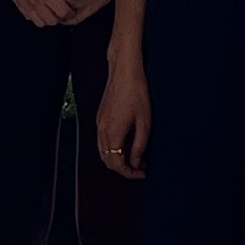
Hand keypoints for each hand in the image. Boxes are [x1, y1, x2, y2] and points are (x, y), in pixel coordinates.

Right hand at [0, 0, 68, 29]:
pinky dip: (35, 16)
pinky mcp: (17, 3)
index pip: (63, 12)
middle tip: (61, 11)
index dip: (70, 13)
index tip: (71, 9)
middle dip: (59, 17)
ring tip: (49, 11)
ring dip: (46, 19)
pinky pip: (29, 17)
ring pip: (40, 23)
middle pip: (52, 21)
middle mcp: (36, 2)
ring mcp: (26, 5)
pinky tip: (37, 8)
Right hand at [94, 58, 149, 178]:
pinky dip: (113, 149)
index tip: (142, 173)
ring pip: (103, 152)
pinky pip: (102, 141)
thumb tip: (136, 162)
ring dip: (117, 159)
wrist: (124, 71)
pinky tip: (127, 144)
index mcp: (113, 133)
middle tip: (140, 168)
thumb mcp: (145, 122)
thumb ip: (139, 145)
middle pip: (107, 161)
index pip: (116, 164)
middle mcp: (102, 130)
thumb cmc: (137, 93)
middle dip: (123, 168)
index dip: (129, 173)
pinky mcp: (100, 117)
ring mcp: (99, 123)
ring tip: (135, 157)